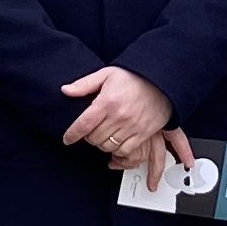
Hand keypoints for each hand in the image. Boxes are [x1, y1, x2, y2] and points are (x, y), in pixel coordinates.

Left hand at [59, 65, 183, 181]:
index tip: (67, 139)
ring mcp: (132, 126)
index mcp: (107, 102)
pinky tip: (115, 143)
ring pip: (107, 146)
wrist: (161, 81)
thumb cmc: (133, 77)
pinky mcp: (143, 133)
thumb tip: (65, 90)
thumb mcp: (106, 74)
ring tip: (102, 136)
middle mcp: (119, 116)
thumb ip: (84, 84)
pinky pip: (125, 151)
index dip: (72, 134)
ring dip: (101, 144)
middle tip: (89, 132)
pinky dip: (117, 150)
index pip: (83, 124)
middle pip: (94, 138)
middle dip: (87, 137)